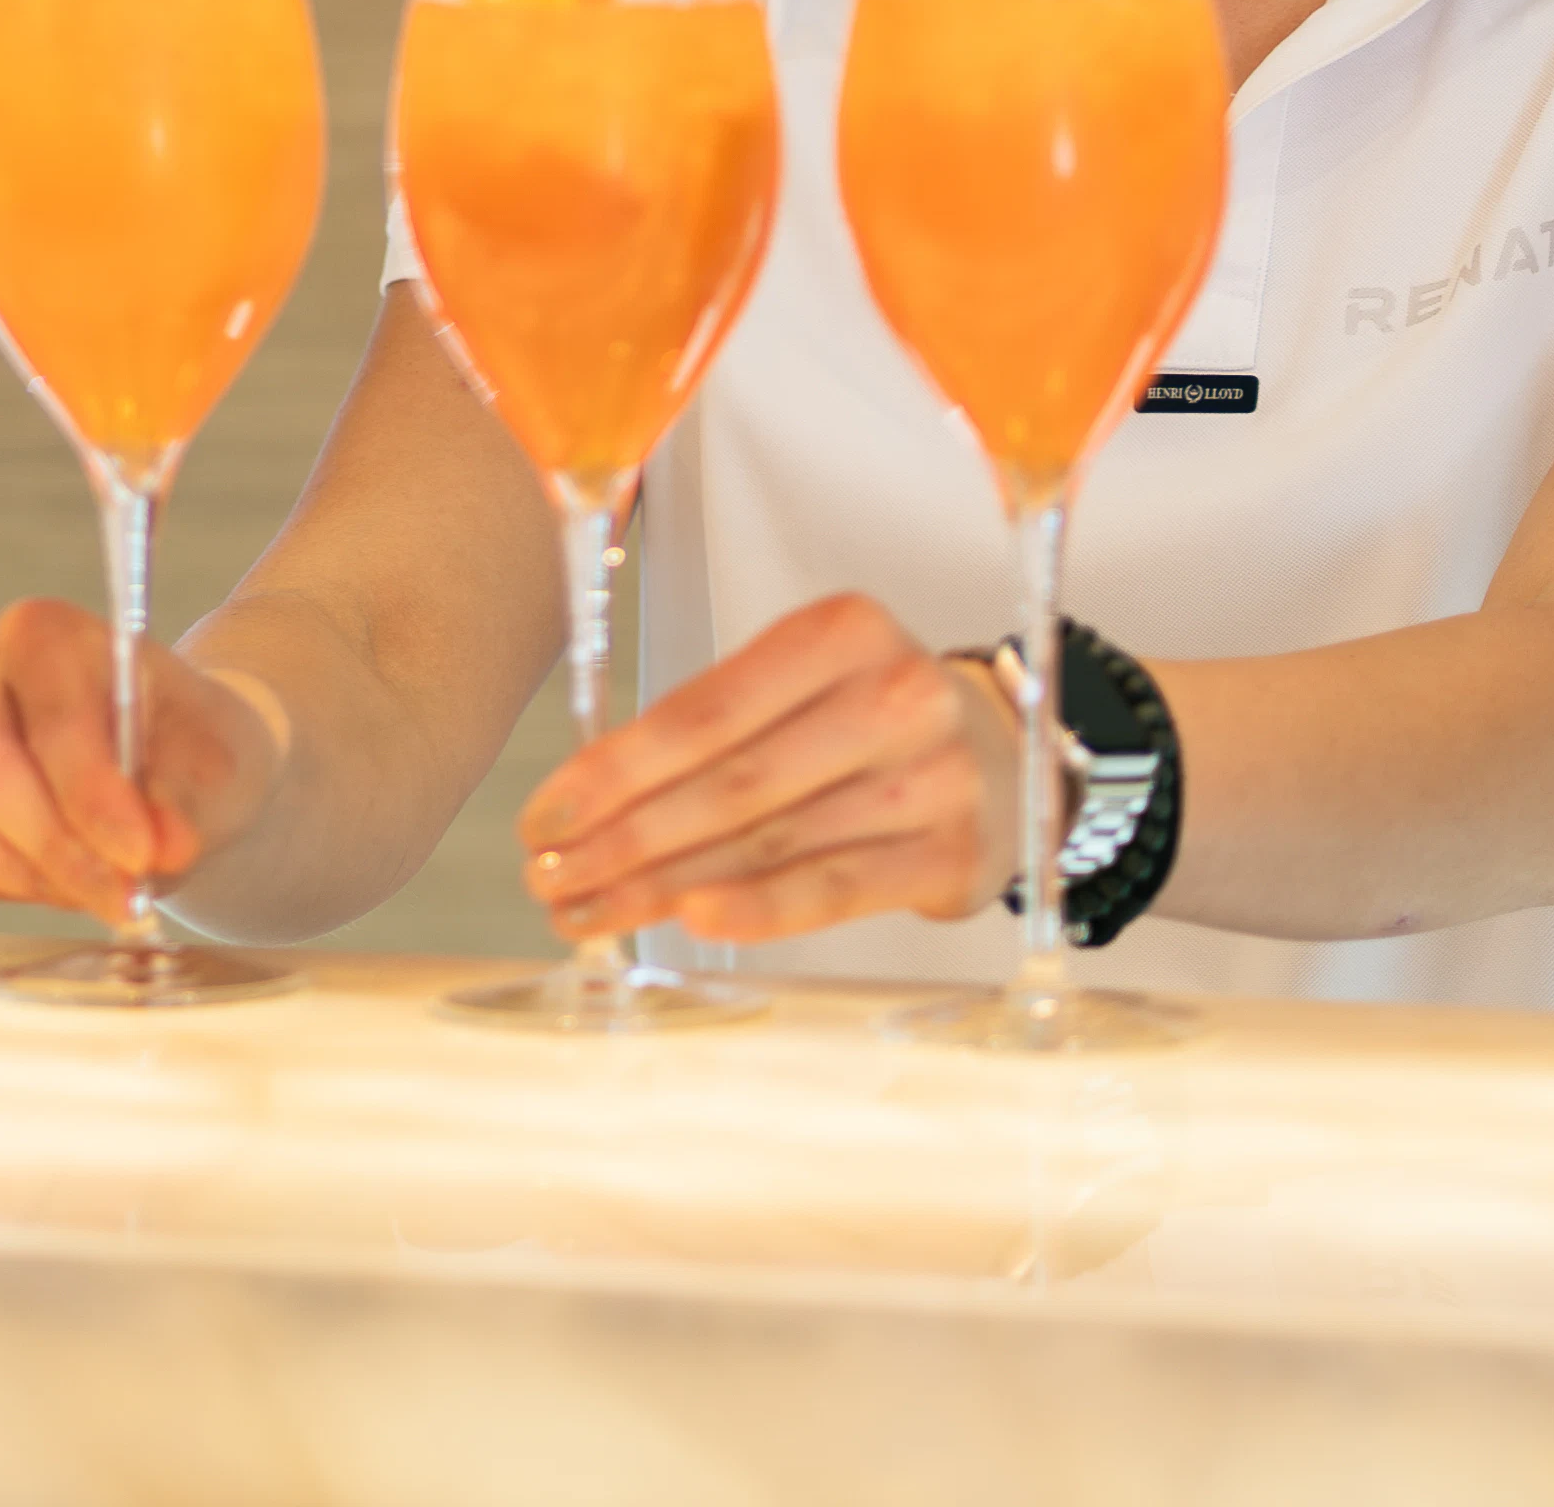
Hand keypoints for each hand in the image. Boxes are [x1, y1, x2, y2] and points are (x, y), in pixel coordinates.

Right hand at [0, 597, 291, 920]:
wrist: (182, 790)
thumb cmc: (194, 760)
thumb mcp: (218, 771)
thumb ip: (187, 803)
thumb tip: (155, 848)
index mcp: (52, 638)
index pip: (45, 695)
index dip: (87, 783)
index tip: (140, 852)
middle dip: (55, 847)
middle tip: (122, 895)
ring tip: (75, 891)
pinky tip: (8, 894)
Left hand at [514, 593, 1019, 946]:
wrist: (1007, 760)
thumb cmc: (873, 721)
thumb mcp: (805, 684)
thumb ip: (716, 725)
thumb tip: (588, 796)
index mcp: (842, 632)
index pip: (704, 709)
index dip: (613, 769)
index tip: (545, 817)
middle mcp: (894, 696)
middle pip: (730, 781)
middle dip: (624, 836)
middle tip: (550, 878)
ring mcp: (929, 780)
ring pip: (768, 841)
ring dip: (664, 885)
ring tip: (592, 911)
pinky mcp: (948, 857)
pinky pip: (832, 891)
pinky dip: (755, 909)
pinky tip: (688, 921)